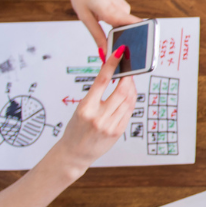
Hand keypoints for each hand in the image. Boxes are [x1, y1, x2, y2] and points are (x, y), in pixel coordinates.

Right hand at [52, 47, 135, 173]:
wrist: (74, 154)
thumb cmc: (75, 129)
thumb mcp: (80, 108)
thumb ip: (96, 94)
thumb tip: (111, 76)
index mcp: (85, 108)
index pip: (102, 80)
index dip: (112, 64)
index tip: (119, 52)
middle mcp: (98, 117)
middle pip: (121, 91)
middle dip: (128, 77)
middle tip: (129, 69)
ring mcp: (110, 126)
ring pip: (128, 101)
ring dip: (131, 88)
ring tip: (128, 82)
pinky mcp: (118, 132)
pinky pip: (129, 112)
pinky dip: (131, 101)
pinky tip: (128, 96)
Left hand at [62, 0, 138, 52]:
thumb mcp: (85, 17)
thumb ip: (97, 36)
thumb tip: (104, 53)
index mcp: (112, 11)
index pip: (136, 27)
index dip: (137, 41)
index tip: (131, 53)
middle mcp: (122, 8)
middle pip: (131, 31)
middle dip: (123, 41)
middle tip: (110, 50)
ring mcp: (124, 6)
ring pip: (125, 26)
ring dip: (118, 32)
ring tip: (105, 32)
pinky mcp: (123, 5)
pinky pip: (123, 20)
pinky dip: (116, 24)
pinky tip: (104, 20)